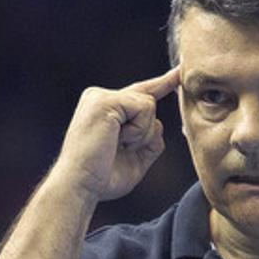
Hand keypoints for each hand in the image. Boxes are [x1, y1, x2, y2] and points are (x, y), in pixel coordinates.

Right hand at [52, 68, 179, 201]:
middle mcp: (99, 98)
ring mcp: (101, 97)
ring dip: (141, 133)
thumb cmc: (102, 178)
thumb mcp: (135, 159)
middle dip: (145, 131)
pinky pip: (144, 107)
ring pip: (149, 104)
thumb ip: (149, 141)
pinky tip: (118, 139)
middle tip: (118, 148)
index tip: (177, 73)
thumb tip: (161, 125)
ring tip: (116, 145)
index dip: (160, 84)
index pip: (137, 94)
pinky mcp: (105, 100)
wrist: (80, 185)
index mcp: (104, 109)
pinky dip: (138, 130)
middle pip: (148, 100)